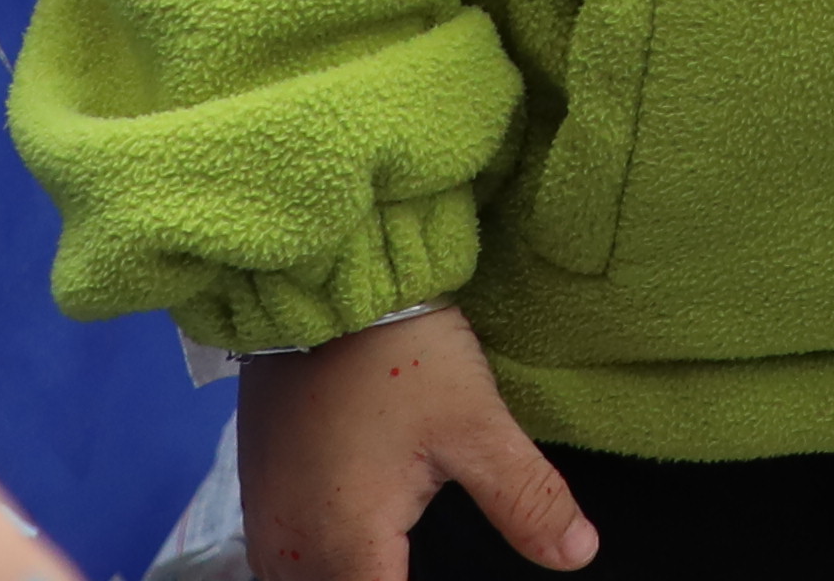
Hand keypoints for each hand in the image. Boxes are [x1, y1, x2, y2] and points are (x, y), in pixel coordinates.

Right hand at [232, 310, 588, 580]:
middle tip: (415, 559)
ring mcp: (264, 517)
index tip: (448, 571)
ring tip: (387, 558)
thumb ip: (525, 499)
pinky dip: (311, 563)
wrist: (324, 283)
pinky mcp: (255, 487)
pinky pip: (277, 556)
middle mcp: (292, 545)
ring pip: (297, 580)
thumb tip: (578, 553)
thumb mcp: (477, 425)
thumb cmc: (399, 354)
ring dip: (342, 577)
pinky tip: (345, 546)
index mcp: (347, 545)